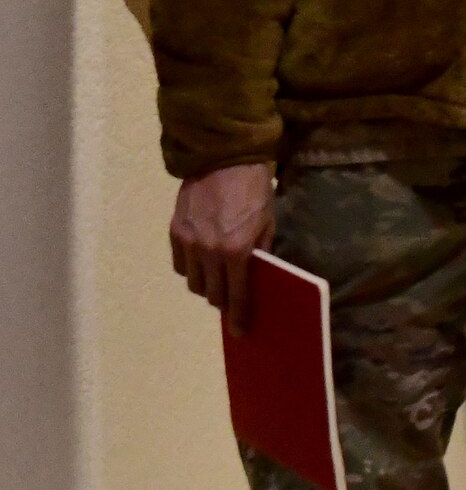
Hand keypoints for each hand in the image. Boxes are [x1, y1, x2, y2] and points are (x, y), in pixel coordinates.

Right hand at [170, 162, 276, 334]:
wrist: (225, 159)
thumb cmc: (255, 191)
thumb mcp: (268, 222)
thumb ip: (261, 253)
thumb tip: (257, 278)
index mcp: (237, 250)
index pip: (237, 294)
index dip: (239, 316)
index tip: (240, 330)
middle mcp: (209, 251)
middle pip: (212, 294)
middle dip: (223, 300)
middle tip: (232, 299)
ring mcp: (189, 242)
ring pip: (194, 282)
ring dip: (207, 285)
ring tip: (218, 277)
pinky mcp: (175, 232)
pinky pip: (180, 264)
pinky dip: (192, 269)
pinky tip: (203, 261)